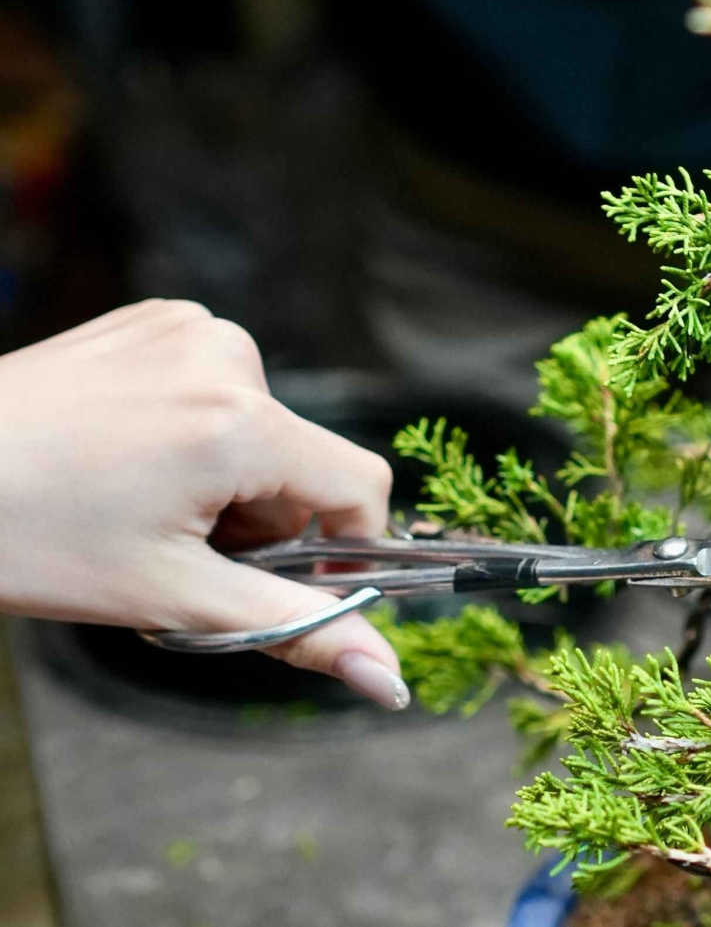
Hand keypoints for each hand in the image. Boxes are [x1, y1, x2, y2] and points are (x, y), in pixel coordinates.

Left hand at [0, 300, 408, 708]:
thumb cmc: (23, 537)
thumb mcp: (171, 597)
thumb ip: (294, 630)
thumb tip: (388, 678)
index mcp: (239, 421)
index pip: (360, 487)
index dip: (338, 549)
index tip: (276, 582)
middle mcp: (225, 354)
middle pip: (305, 460)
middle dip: (264, 520)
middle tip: (177, 549)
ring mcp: (187, 327)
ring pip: (264, 427)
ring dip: (230, 479)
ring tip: (142, 502)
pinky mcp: (155, 318)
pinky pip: (220, 387)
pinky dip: (197, 434)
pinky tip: (129, 458)